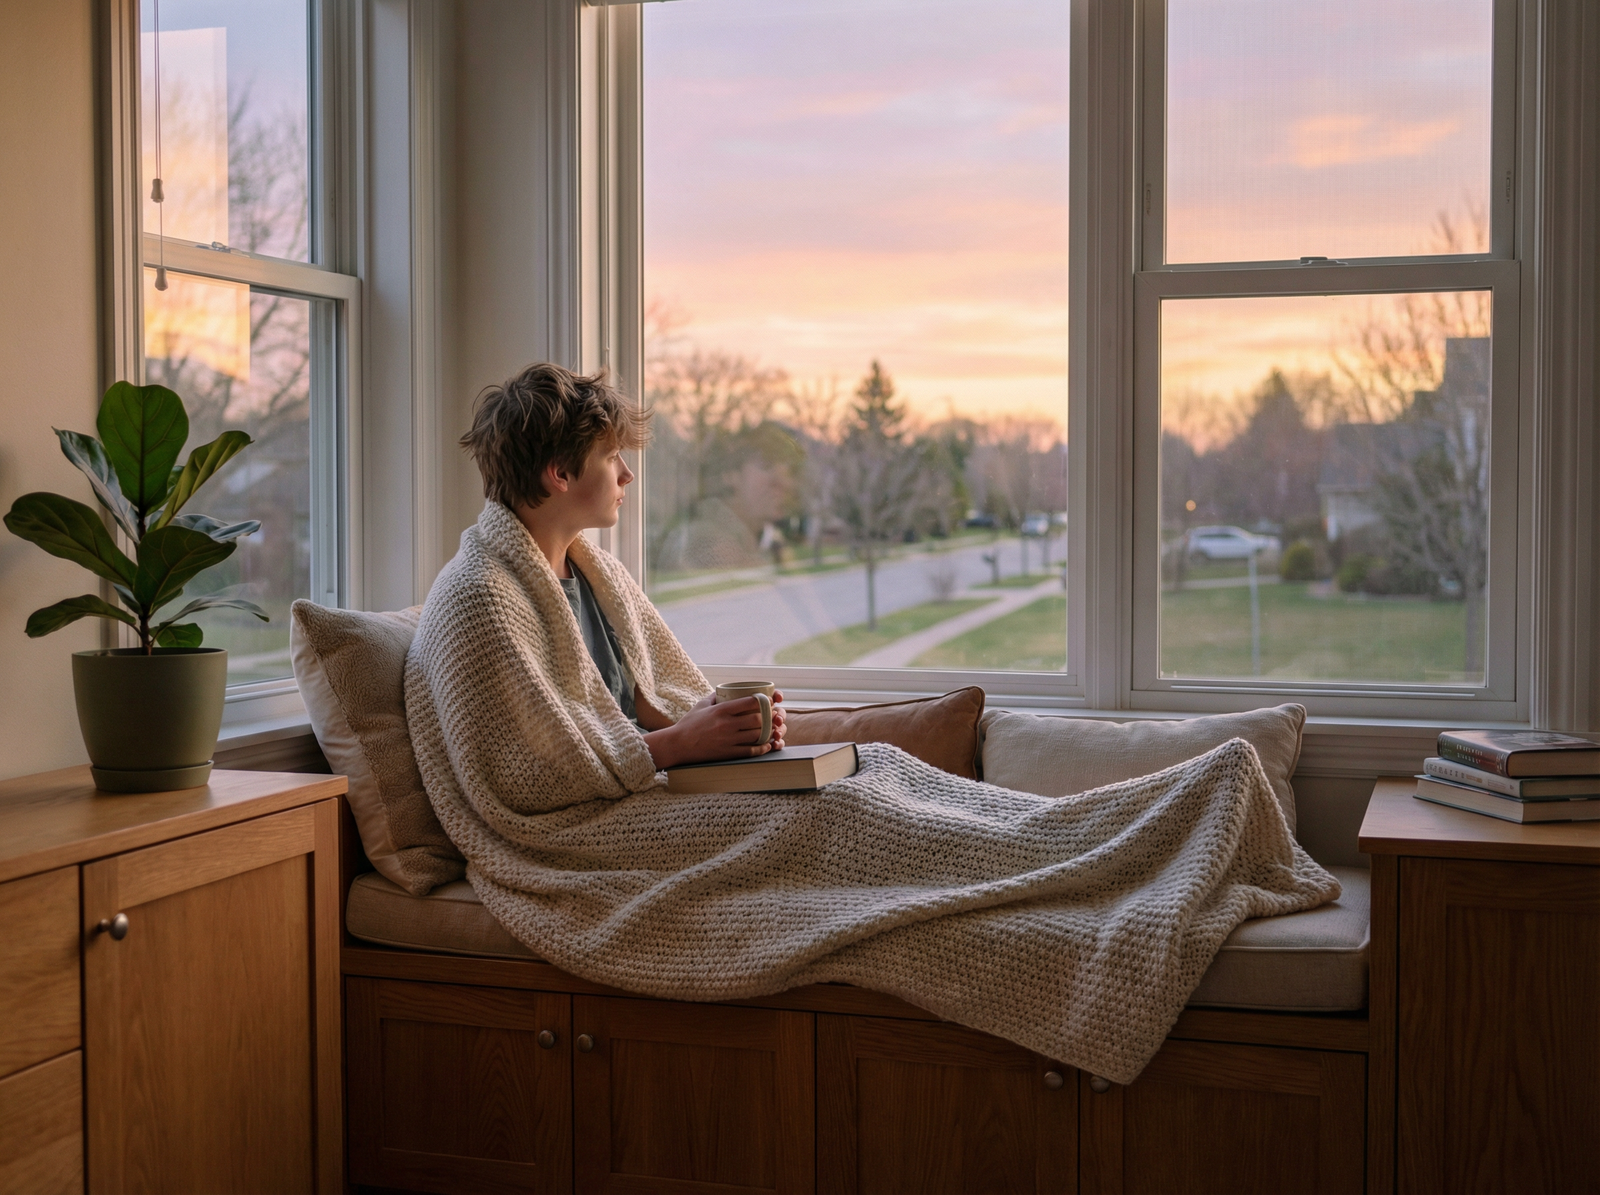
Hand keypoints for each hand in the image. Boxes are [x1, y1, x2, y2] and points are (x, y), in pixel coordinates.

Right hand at [645, 690, 786, 769]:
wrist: (677, 744)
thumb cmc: (688, 724)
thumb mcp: (701, 705)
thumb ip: (715, 696)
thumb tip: (725, 690)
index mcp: (722, 710)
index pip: (750, 702)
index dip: (764, 701)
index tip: (770, 700)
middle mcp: (727, 724)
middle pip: (758, 718)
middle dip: (769, 717)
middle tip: (774, 716)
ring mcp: (728, 739)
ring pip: (757, 734)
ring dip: (768, 732)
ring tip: (773, 729)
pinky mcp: (727, 753)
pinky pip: (750, 751)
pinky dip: (762, 748)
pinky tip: (767, 745)